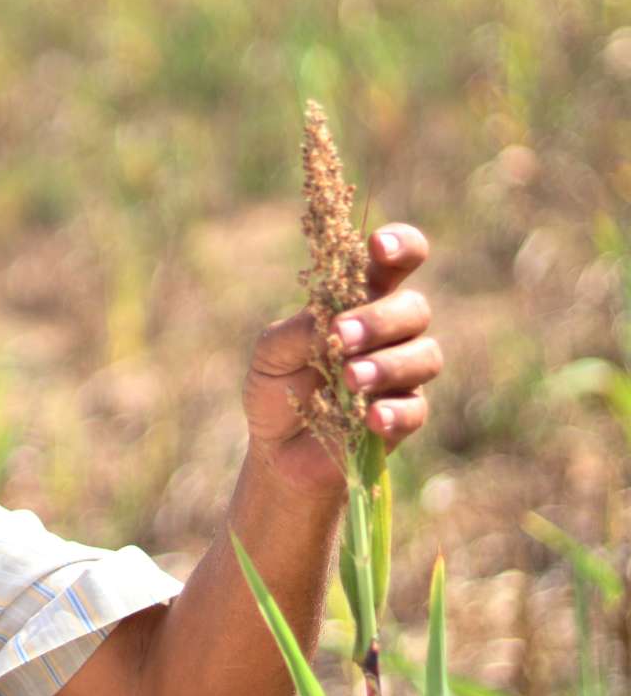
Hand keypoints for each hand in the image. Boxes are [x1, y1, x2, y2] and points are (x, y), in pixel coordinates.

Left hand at [241, 223, 441, 497]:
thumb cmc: (276, 387)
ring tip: (350, 379)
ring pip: (425, 355)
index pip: (395, 262)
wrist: (276, 449)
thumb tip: (329, 319)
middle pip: (414, 308)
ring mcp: (401, 374)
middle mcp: (389, 333)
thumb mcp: (271, 353)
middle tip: (341, 336)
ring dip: (387, 364)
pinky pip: (417, 408)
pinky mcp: (403, 417)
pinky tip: (370, 417)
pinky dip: (394, 411)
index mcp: (358, 301)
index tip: (379, 245)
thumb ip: (297, 331)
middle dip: (380, 319)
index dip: (399, 245)